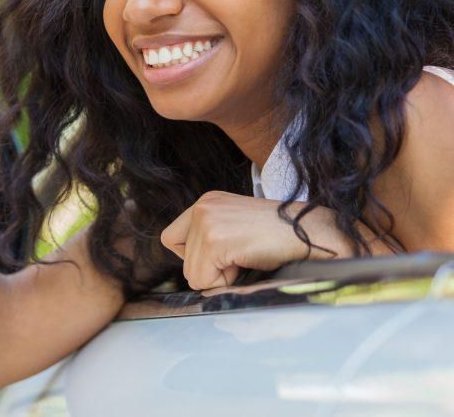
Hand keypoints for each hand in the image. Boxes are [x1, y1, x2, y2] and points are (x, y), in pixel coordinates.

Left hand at [160, 191, 351, 290]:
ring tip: (245, 258)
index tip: (224, 255)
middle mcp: (202, 206)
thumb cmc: (280, 236)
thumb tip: (193, 273)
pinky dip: (224, 282)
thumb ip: (210, 238)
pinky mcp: (214, 240)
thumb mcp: (235, 226)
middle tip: (238, 258)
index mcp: (207, 201)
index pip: (172, 239)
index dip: (196, 257)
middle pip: (181, 259)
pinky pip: (203, 280)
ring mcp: (207, 221)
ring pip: (192, 273)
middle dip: (208, 269)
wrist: (311, 233)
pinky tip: (246, 263)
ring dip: (219, 277)